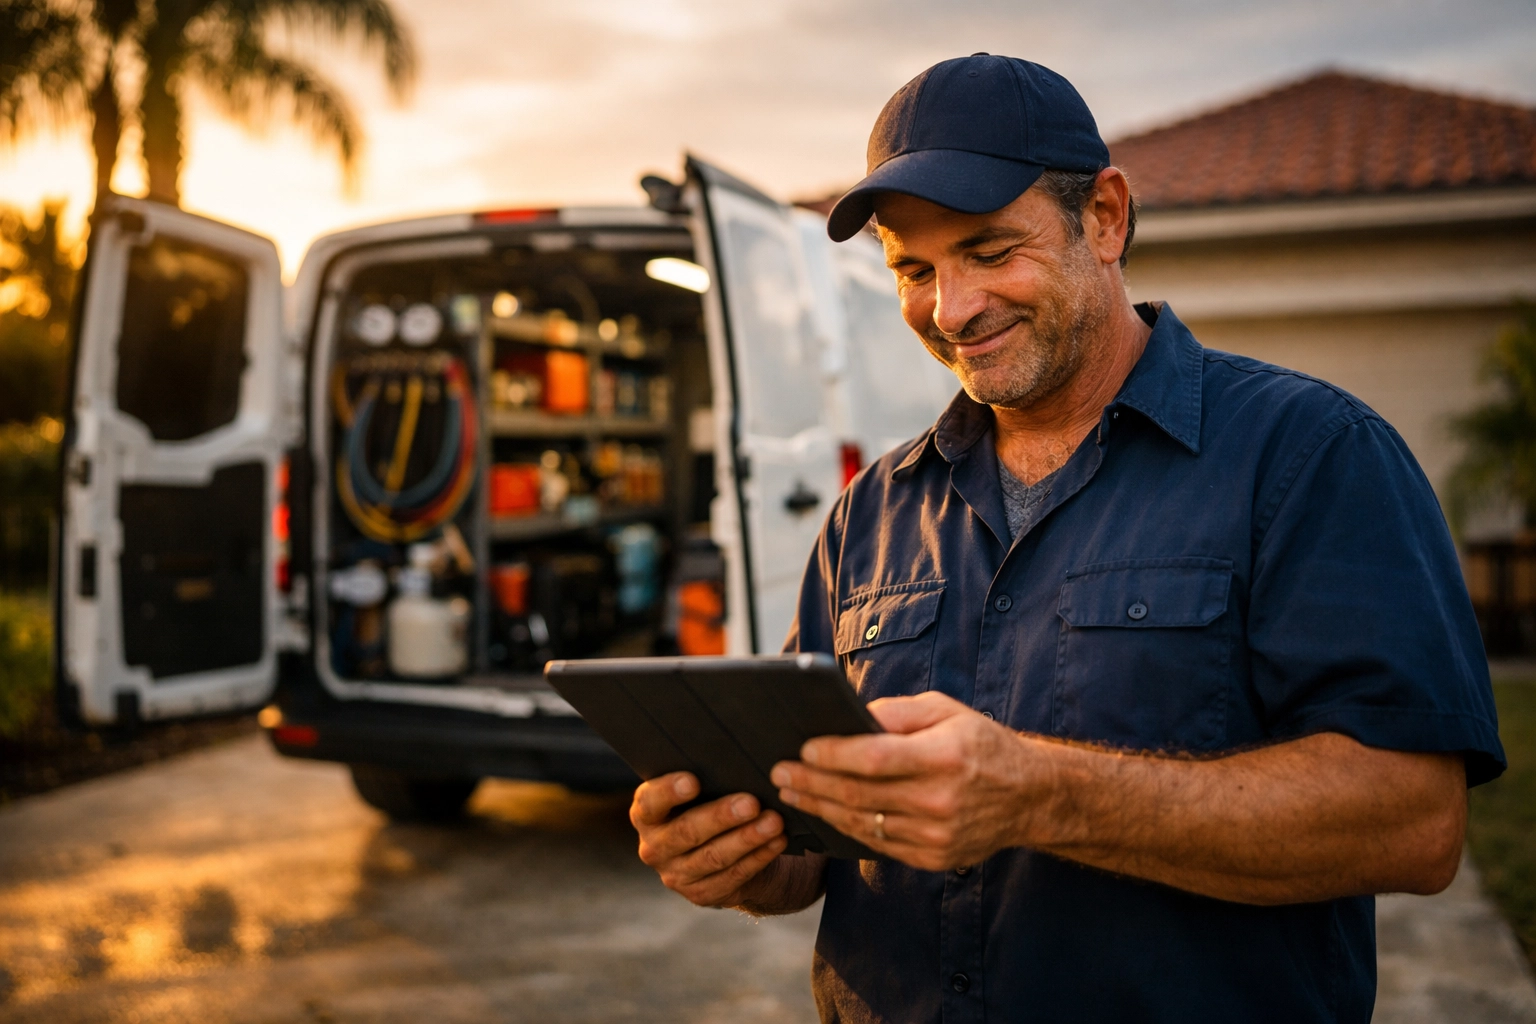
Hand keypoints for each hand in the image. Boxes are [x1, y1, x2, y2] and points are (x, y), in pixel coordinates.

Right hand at [631, 771, 788, 906]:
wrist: (717, 849)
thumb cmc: (705, 804)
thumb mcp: (696, 792)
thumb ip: (702, 778)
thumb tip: (732, 757)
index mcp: (646, 815)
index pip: (649, 803)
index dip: (668, 792)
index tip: (693, 781)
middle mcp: (654, 847)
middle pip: (687, 832)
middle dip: (721, 817)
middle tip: (751, 803)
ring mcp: (676, 875)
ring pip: (714, 856)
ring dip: (747, 839)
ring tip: (773, 822)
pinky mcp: (701, 893)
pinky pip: (733, 875)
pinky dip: (758, 857)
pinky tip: (777, 841)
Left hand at [770, 691, 1051, 870]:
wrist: (1029, 796)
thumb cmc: (980, 744)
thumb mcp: (946, 711)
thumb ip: (897, 713)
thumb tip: (848, 717)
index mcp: (944, 757)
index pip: (874, 758)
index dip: (833, 755)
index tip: (802, 748)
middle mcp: (941, 800)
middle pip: (859, 795)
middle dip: (812, 783)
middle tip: (779, 772)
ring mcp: (937, 836)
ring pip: (863, 824)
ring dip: (820, 809)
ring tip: (792, 793)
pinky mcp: (934, 859)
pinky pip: (879, 844)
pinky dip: (847, 828)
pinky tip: (825, 813)